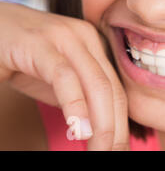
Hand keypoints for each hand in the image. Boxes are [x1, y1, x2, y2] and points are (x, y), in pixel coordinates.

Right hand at [0, 2, 128, 149]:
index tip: (120, 148)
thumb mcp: (53, 80)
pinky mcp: (40, 42)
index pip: (116, 89)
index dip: (121, 122)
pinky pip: (64, 77)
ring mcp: (65, 36)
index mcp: (93, 44)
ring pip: (96, 84)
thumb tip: (97, 127)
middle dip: (116, 128)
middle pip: (112, 89)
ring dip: (101, 124)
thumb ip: (77, 97)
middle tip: (115, 154)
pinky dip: (75, 106)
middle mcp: (85, 37)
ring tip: (100, 150)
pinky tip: (78, 130)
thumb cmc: (17, 55)